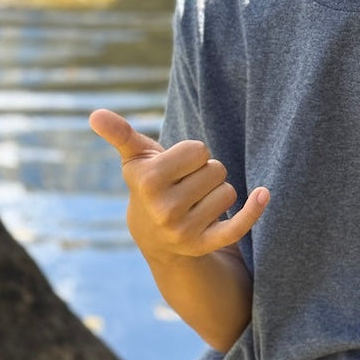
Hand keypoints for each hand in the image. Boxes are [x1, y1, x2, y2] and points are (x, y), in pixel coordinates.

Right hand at [89, 108, 268, 264]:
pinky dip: (253, 210)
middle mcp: (164, 209)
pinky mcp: (205, 244)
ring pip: (229, 190)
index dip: (192, 154)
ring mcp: (184, 230)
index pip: (198, 149)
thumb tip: (96, 114)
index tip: (177, 166)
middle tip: (186, 185)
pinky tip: (264, 194)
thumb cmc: (149, 183)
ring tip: (195, 200)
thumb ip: (120, 134)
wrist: (153, 234)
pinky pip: (238, 225)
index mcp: (147, 182)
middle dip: (205, 172)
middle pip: (216, 169)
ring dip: (217, 191)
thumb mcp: (136, 158)